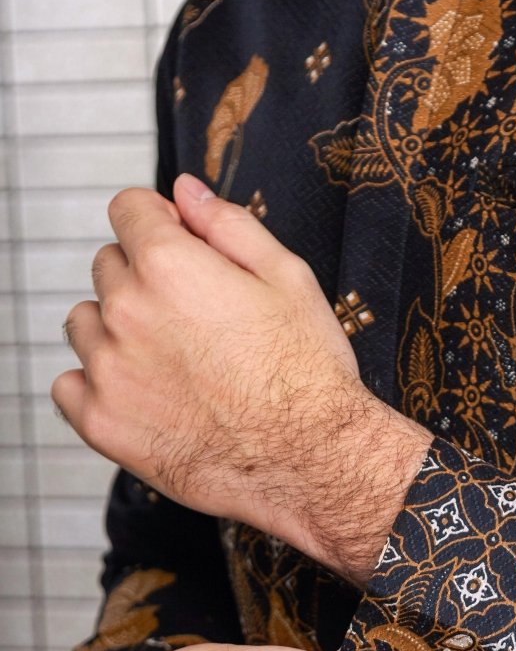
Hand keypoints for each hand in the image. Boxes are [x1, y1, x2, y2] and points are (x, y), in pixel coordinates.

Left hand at [52, 174, 431, 583]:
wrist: (312, 460)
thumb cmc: (308, 374)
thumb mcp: (289, 279)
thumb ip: (229, 226)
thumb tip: (186, 190)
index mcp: (169, 266)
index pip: (127, 209)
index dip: (162, 221)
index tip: (183, 245)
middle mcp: (126, 311)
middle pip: (108, 266)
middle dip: (146, 278)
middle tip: (199, 319)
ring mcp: (108, 370)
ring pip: (85, 322)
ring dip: (118, 329)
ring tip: (176, 360)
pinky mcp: (101, 422)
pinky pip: (69, 385)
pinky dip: (99, 385)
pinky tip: (150, 393)